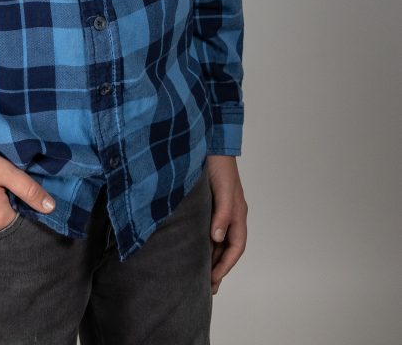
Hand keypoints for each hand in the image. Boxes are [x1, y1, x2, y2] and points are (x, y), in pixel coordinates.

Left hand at [206, 155, 247, 294]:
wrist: (209, 142)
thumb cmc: (219, 165)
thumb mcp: (223, 190)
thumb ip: (221, 213)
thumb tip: (217, 238)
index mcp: (237, 213)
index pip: (236, 247)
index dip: (226, 265)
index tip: (213, 280)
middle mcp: (229, 213)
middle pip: (226, 247)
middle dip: (218, 267)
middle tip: (206, 286)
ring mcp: (217, 208)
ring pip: (216, 239)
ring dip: (209, 256)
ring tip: (197, 273)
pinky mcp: (206, 202)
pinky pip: (206, 228)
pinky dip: (201, 241)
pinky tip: (191, 247)